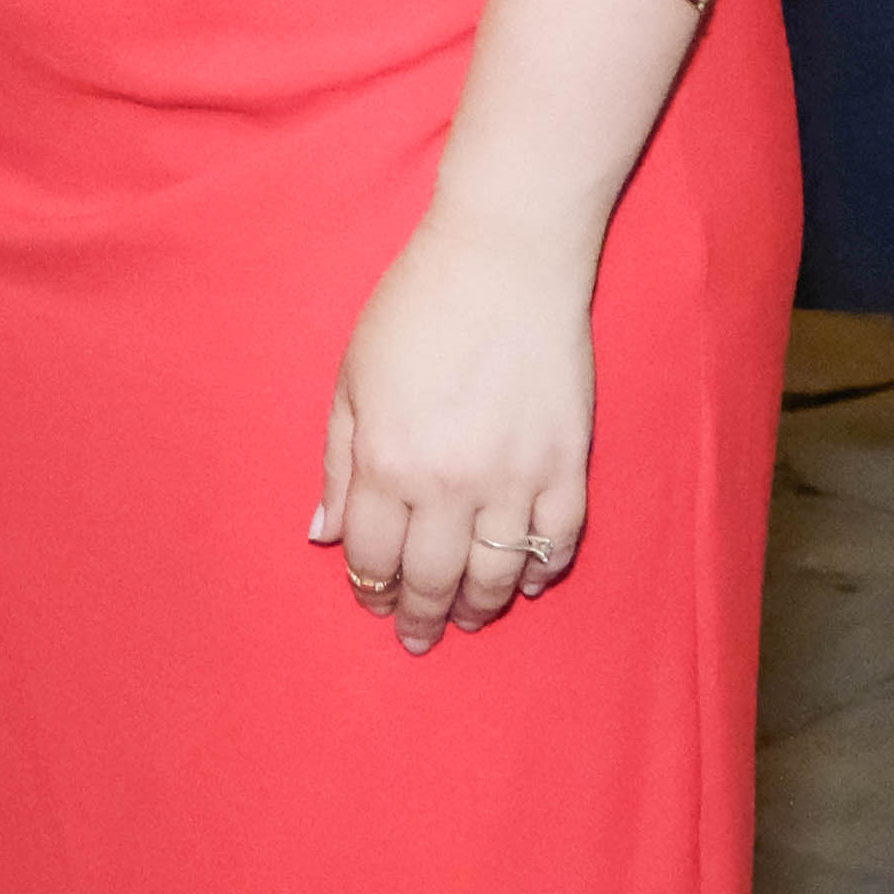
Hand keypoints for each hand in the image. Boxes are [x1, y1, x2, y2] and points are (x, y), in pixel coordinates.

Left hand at [314, 207, 595, 652]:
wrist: (505, 258)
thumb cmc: (416, 308)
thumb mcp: (353, 379)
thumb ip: (340, 463)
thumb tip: (326, 533)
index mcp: (388, 462)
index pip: (374, 558)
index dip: (369, 589)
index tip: (372, 600)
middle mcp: (450, 483)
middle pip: (432, 579)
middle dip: (419, 616)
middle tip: (417, 636)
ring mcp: (515, 477)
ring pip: (496, 574)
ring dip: (478, 605)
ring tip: (467, 616)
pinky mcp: (567, 464)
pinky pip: (556, 542)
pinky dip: (541, 571)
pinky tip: (526, 582)